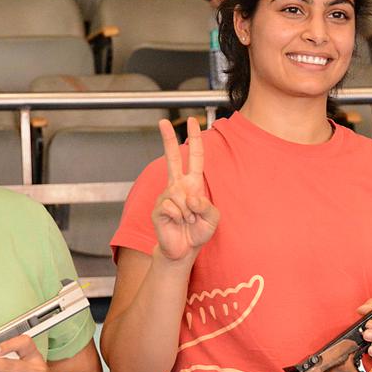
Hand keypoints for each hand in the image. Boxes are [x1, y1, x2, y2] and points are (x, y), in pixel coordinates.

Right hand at [152, 118, 218, 262]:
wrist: (183, 250)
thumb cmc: (198, 232)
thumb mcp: (213, 219)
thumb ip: (207, 206)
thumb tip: (190, 197)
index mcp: (193, 184)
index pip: (194, 157)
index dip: (194, 139)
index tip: (192, 121)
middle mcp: (178, 186)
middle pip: (172, 158)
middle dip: (167, 139)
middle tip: (162, 121)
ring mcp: (166, 196)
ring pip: (180, 196)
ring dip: (189, 213)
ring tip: (187, 221)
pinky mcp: (158, 209)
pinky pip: (172, 208)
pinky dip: (179, 218)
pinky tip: (176, 223)